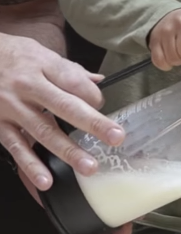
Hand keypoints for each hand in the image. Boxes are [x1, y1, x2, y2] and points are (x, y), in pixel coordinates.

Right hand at [0, 34, 125, 190]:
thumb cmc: (11, 57)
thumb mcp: (39, 53)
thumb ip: (69, 70)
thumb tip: (98, 81)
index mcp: (43, 66)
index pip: (75, 81)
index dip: (93, 96)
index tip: (102, 106)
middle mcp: (28, 86)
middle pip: (65, 106)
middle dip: (93, 124)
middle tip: (116, 138)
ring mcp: (12, 107)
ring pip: (44, 131)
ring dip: (68, 151)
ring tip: (89, 166)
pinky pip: (17, 147)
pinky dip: (31, 165)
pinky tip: (46, 180)